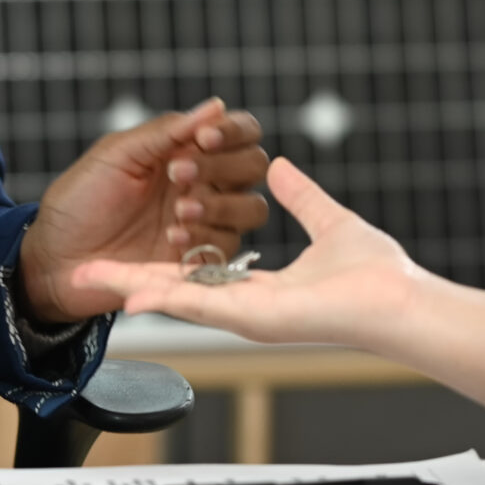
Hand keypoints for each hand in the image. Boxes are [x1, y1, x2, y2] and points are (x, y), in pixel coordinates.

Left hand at [16, 98, 268, 322]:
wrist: (57, 259)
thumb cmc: (80, 201)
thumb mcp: (116, 156)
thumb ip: (165, 132)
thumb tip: (215, 106)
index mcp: (185, 149)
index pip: (239, 131)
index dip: (232, 131)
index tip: (203, 139)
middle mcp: (204, 182)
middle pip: (254, 166)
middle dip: (223, 167)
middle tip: (176, 175)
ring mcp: (205, 220)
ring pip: (252, 207)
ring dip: (220, 204)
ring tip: (178, 211)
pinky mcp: (201, 257)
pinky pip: (229, 245)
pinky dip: (206, 237)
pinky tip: (172, 238)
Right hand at [68, 156, 418, 347]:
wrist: (402, 302)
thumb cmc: (379, 274)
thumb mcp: (329, 221)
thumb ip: (303, 198)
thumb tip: (282, 167)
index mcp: (258, 288)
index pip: (195, 273)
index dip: (157, 261)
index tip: (123, 247)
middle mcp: (245, 305)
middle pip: (172, 290)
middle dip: (125, 280)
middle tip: (81, 272)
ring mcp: (245, 315)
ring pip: (174, 298)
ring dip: (128, 288)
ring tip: (85, 279)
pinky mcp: (254, 317)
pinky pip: (199, 304)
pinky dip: (162, 297)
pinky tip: (128, 293)